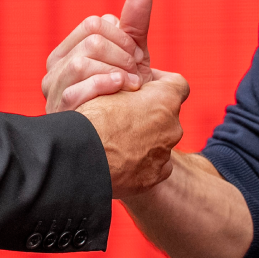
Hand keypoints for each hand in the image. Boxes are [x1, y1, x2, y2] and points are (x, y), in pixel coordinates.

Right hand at [43, 0, 154, 111]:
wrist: (123, 144)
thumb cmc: (124, 100)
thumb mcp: (131, 59)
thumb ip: (134, 26)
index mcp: (66, 53)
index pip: (94, 24)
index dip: (122, 36)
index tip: (137, 54)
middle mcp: (54, 71)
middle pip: (91, 41)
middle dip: (122, 54)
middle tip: (137, 73)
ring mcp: (54, 93)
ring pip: (83, 61)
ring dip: (117, 71)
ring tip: (132, 86)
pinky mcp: (61, 113)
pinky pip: (79, 88)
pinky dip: (106, 84)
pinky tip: (122, 89)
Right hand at [78, 66, 188, 195]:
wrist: (81, 158)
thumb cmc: (92, 119)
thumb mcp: (108, 86)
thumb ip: (129, 84)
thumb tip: (133, 84)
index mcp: (165, 100)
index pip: (177, 84)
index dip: (161, 82)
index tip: (144, 86)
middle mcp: (172, 127)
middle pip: (167, 114)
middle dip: (149, 112)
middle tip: (123, 114)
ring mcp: (165, 154)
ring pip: (160, 140)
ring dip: (145, 136)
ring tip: (118, 139)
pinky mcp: (155, 175)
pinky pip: (155, 163)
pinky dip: (143, 159)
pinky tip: (122, 158)